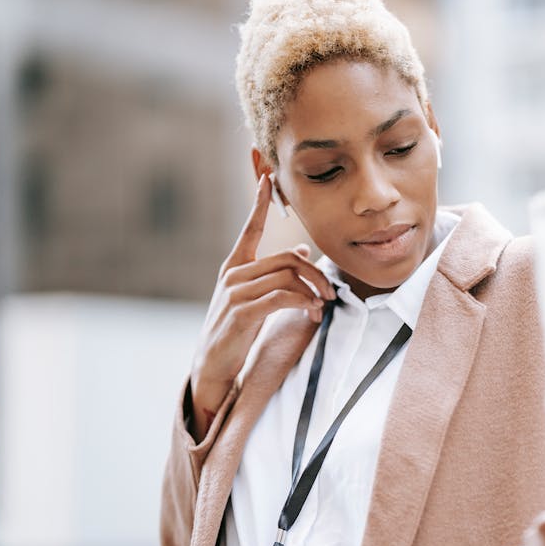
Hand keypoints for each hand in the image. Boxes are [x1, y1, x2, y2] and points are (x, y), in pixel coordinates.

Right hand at [189, 173, 335, 438]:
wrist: (212, 368)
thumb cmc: (237, 333)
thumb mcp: (257, 299)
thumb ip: (276, 275)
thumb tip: (301, 250)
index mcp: (235, 267)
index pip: (251, 228)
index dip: (259, 202)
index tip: (267, 177)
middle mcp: (233, 275)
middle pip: (286, 258)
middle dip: (315, 273)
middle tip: (332, 293)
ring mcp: (235, 293)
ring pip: (286, 276)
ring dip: (313, 290)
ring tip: (322, 307)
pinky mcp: (241, 313)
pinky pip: (280, 296)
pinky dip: (302, 302)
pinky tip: (311, 313)